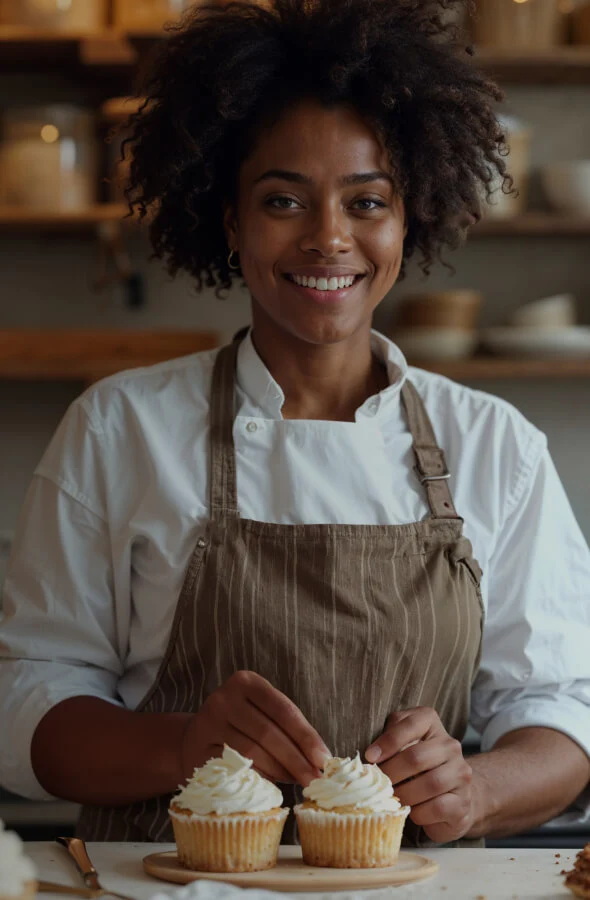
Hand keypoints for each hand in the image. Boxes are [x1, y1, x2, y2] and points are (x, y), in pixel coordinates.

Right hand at [179, 670, 330, 786]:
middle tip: (316, 780)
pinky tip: (273, 785)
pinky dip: (258, 778)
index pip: (283, 709)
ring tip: (297, 781)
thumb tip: (321, 758)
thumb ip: (288, 728)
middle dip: (297, 760)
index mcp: (245, 682)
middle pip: (269, 733)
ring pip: (253, 753)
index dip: (306, 736)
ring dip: (280, 771)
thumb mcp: (262, 714)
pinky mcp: (197, 750)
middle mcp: (224, 698)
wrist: (193, 740)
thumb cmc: (240, 726)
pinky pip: (235, 768)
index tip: (324, 759)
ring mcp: (207, 723)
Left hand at [365, 708, 474, 843]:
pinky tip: (411, 812)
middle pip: (416, 757)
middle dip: (392, 772)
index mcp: (432, 724)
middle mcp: (450, 745)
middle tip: (379, 784)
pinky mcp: (462, 801)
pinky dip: (418, 813)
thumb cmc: (416, 768)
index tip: (370, 756)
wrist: (451, 797)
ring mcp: (460, 773)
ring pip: (430, 784)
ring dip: (404, 794)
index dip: (388, 740)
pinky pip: (437, 807)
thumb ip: (388, 741)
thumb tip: (371, 756)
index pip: (411, 723)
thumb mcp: (401, 746)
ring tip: (393, 799)